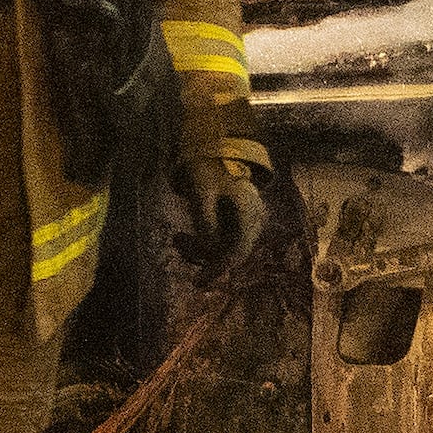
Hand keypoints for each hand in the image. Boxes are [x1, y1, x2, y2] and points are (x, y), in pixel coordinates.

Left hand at [171, 136, 277, 276]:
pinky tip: (188, 235)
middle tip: (177, 241)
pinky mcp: (241, 220)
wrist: (219, 149)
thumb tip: (207, 251)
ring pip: (227, 247)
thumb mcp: (201, 193)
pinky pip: (226, 239)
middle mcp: (255, 219)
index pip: (237, 251)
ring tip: (178, 237)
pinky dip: (207, 241)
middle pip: (231, 251)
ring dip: (202, 248)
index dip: (217, 268)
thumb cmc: (210, 168)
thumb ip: (205, 221)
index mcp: (249, 211)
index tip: (198, 283)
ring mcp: (250, 220)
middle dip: (203, 254)